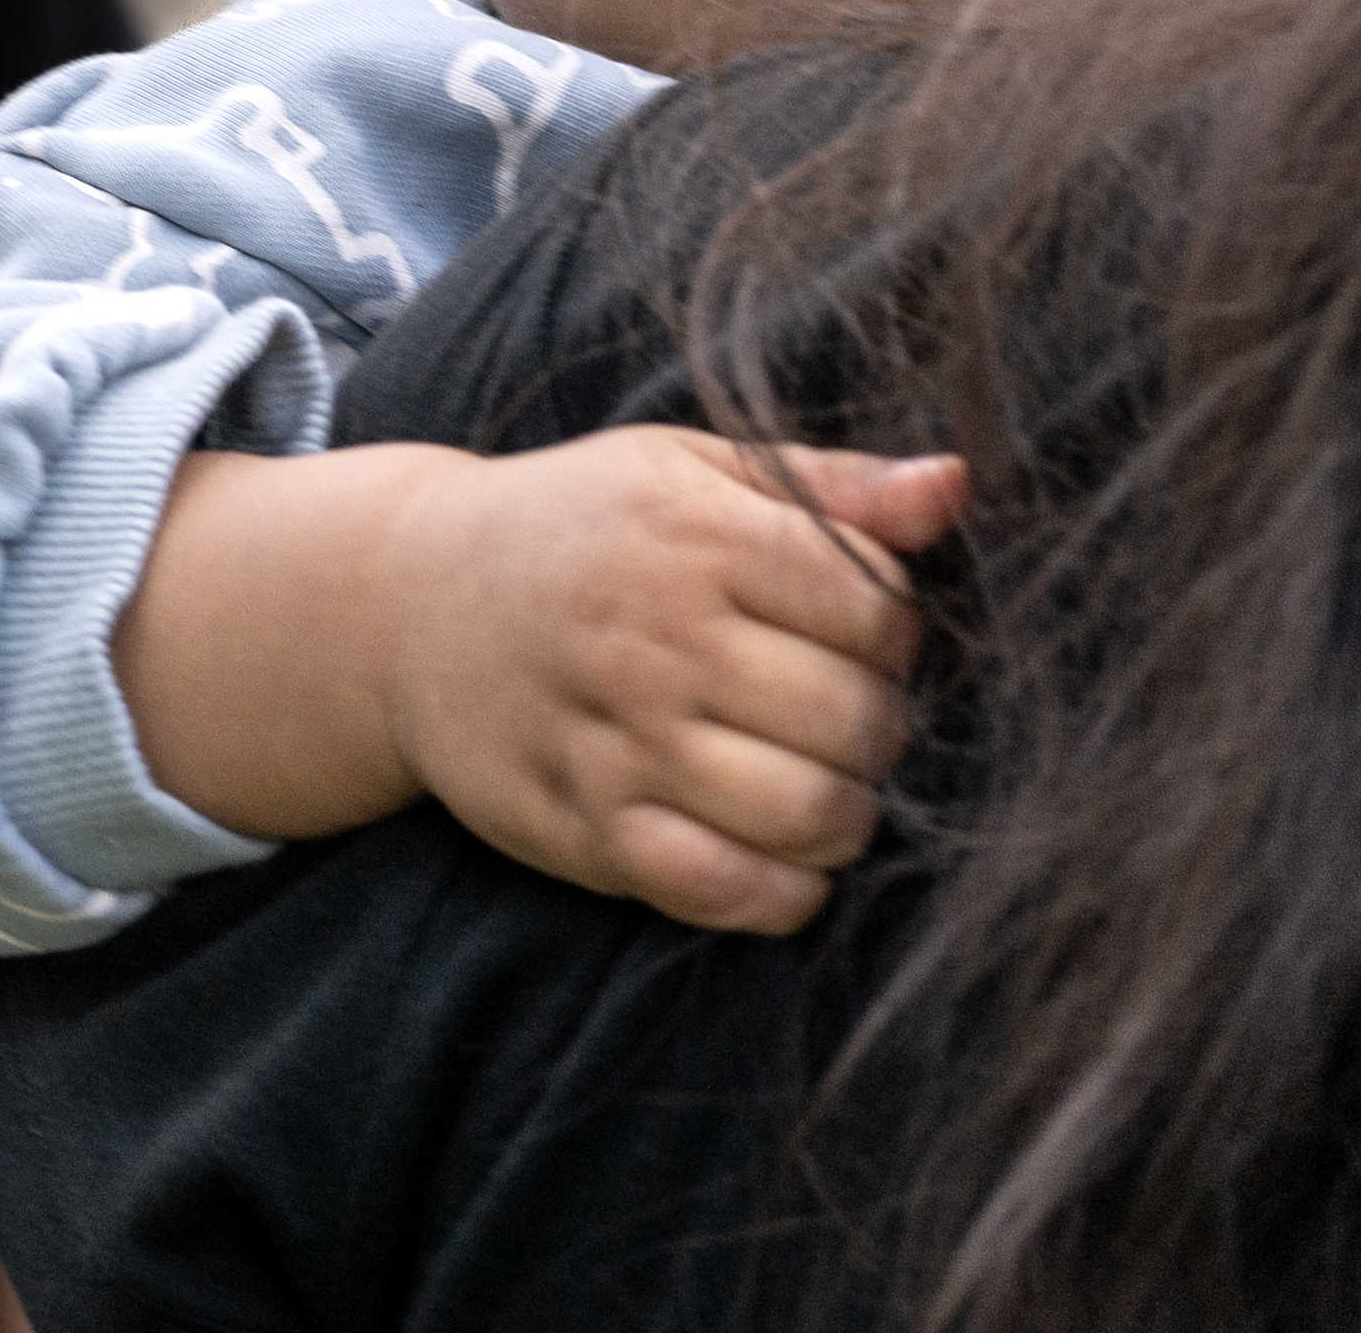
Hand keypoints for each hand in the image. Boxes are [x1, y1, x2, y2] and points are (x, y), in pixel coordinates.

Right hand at [368, 428, 960, 935]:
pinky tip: (780, 856)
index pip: (876, 607)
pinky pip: (724, 890)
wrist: (405, 602)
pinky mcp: (584, 827)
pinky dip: (782, 892)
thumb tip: (955, 485)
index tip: (859, 631)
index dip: (896, 630)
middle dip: (880, 728)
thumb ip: (828, 484)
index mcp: (690, 532)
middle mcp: (654, 636)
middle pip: (854, 719)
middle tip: (847, 716)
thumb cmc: (578, 526)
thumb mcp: (688, 468)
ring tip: (822, 784)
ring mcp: (616, 739)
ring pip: (806, 813)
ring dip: (846, 814)